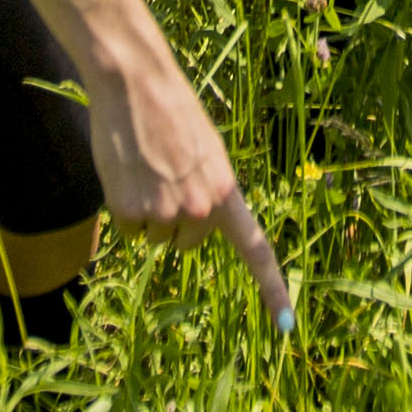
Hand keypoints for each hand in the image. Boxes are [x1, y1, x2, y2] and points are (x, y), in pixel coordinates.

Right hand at [78, 36, 290, 329]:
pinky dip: (124, 208)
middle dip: (176, 218)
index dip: (273, 291)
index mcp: (227, 192)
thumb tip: (201, 225)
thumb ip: (212, 191)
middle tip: (166, 174)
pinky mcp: (130, 210)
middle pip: (187, 242)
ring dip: (147, 211)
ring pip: (155, 237)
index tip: (288, 328)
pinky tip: (126, 173)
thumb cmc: (172, 114)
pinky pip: (128, 229)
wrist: (135, 84)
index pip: (257, 251)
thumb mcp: (206, 153)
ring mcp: (164, 212)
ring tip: (146, 168)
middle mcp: (201, 209)